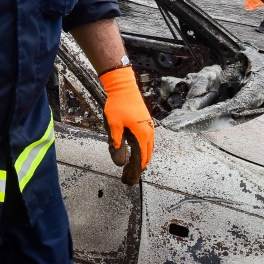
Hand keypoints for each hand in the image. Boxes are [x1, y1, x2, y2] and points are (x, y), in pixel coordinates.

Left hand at [100, 66, 154, 184]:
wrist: (124, 87)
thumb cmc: (118, 104)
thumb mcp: (114, 124)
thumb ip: (117, 140)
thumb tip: (118, 155)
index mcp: (142, 134)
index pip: (143, 157)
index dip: (138, 168)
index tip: (132, 176)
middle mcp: (149, 132)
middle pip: (148, 154)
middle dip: (142, 165)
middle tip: (133, 174)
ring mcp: (149, 126)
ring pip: (150, 147)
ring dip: (144, 156)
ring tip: (136, 164)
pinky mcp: (147, 122)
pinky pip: (149, 139)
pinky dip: (145, 147)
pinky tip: (138, 149)